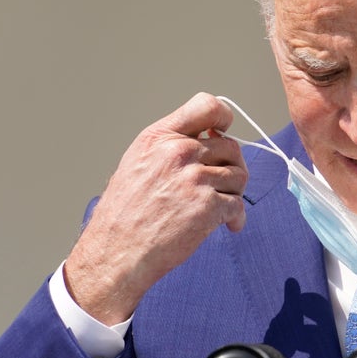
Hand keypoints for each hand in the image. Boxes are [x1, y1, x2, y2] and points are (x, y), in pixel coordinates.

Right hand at [64, 93, 248, 323]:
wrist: (116, 251)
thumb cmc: (125, 212)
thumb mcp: (137, 163)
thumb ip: (171, 145)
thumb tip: (209, 137)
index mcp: (159, 138)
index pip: (206, 106)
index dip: (223, 117)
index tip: (224, 130)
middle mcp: (178, 152)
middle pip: (231, 146)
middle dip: (231, 166)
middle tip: (222, 185)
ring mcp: (194, 179)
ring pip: (239, 176)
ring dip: (233, 193)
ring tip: (218, 207)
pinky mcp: (208, 206)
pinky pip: (238, 204)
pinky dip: (236, 217)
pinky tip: (227, 225)